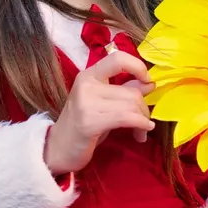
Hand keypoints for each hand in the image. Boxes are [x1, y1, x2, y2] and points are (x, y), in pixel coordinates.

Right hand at [44, 51, 155, 175]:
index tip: (147, 81)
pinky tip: (140, 134)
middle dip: (144, 109)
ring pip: (132, 105)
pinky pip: (127, 118)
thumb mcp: (103, 103)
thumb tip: (149, 83)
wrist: (58, 149)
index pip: (118, 58)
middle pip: (131, 91)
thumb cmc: (82, 126)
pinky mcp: (90, 122)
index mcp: (88, 75)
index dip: (138, 66)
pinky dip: (140, 126)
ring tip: (140, 131)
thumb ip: (123, 90)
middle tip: (144, 122)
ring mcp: (86, 102)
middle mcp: (86, 84)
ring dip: (143, 120)